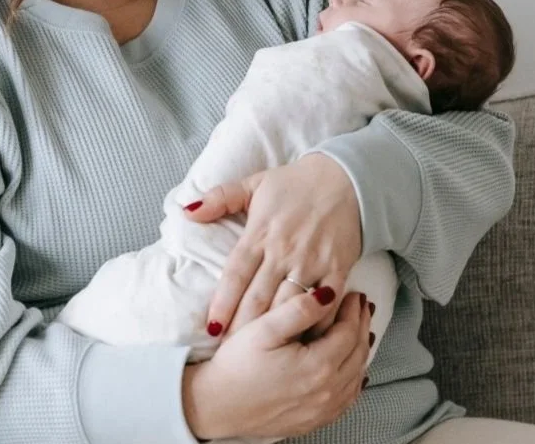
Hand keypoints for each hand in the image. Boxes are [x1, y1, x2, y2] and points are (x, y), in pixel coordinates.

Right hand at [182, 288, 372, 439]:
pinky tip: (353, 369)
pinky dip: (355, 378)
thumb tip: (328, 293)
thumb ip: (298, 309)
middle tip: (362, 306)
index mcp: (317, 366)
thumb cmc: (237, 364)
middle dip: (362, 326)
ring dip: (362, 350)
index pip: (349, 332)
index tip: (354, 293)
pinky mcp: (314, 420)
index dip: (354, 310)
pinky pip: (347, 399)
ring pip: (356, 376)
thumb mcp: (264, 328)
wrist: (216, 405)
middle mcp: (326, 391)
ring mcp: (322, 410)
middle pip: (358, 353)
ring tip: (361, 330)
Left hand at [183, 152, 361, 336]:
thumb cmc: (296, 184)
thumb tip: (187, 211)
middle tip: (230, 354)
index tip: (211, 329)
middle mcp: (283, 250)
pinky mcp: (337, 268)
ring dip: (276, 331)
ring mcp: (311, 261)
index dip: (222, 303)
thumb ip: (220, 197)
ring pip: (289, 305)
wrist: (347, 178)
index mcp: (260, 232)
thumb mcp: (255, 183)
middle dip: (243, 327)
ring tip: (262, 356)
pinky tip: (305, 343)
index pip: (235, 274)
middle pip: (258, 297)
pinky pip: (325, 304)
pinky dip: (315, 325)